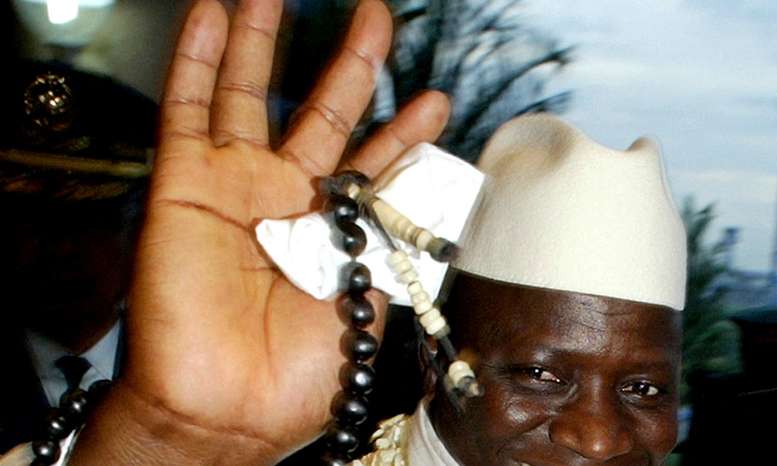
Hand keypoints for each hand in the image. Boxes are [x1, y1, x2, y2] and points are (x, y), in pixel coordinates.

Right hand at [71, 0, 448, 463]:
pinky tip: (213, 15)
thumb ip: (396, 231)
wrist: (228, 409)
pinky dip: (198, 59)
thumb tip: (435, 184)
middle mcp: (285, 201)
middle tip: (376, 17)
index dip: (402, 129)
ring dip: (264, 41)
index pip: (374, 163)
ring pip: (250, 95)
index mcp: (334, 230)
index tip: (433, 98)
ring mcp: (235, 186)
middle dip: (350, 64)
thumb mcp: (371, 295)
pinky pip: (188, 108)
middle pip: (322, 113)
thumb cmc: (298, 375)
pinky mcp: (185, 183)